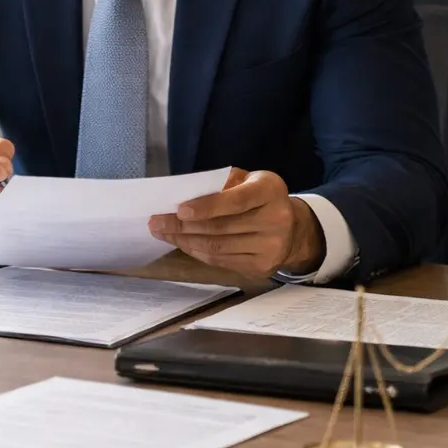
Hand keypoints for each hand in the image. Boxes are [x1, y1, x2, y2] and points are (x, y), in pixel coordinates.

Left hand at [148, 167, 324, 276]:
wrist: (291, 229)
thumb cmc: (259, 198)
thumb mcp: (247, 180)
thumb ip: (221, 184)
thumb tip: (184, 196)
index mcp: (270, 191)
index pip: (236, 201)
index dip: (206, 207)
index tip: (179, 210)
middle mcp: (276, 220)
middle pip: (221, 228)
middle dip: (182, 226)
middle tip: (156, 222)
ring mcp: (270, 248)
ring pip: (217, 247)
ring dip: (184, 241)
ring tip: (162, 233)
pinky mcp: (261, 267)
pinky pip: (220, 261)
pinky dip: (196, 252)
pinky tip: (182, 244)